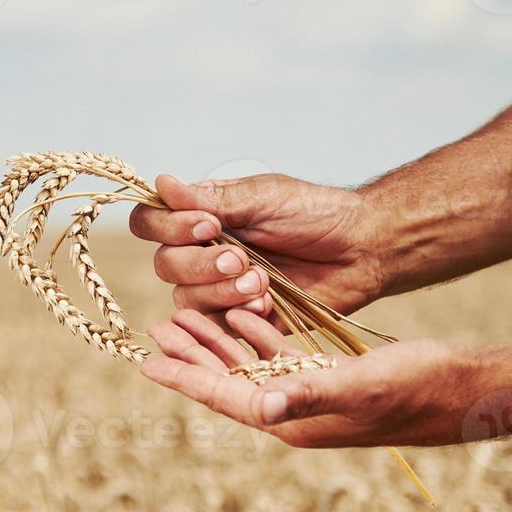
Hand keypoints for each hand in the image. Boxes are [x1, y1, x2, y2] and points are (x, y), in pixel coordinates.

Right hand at [128, 173, 387, 319]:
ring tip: (262, 282)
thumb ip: (211, 199)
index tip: (208, 225)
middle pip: (164, 266)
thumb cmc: (315, 214)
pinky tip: (267, 304)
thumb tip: (162, 183)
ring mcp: (218, 290)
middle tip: (241, 259)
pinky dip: (238, 315)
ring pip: (185, 300)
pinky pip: (214, 328)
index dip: (167, 227)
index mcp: (201, 218)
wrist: (361, 248)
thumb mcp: (262, 197)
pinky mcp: (238, 321)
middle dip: (200, 264)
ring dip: (221, 291)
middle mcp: (201, 254)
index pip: (150, 222)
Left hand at [140, 308, 481, 447]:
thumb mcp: (360, 385)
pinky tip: (241, 313)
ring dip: (217, 341)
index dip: (185, 376)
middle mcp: (294, 412)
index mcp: (292, 420)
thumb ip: (309, 393)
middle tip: (155, 326)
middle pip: (227, 381)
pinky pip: (279, 357)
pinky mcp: (328, 378)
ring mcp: (310, 396)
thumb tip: (260, 406)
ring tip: (184, 316)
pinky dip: (256, 334)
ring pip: (249, 366)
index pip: (224, 397)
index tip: (146, 360)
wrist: (465, 391)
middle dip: (191, 355)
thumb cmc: (417, 388)